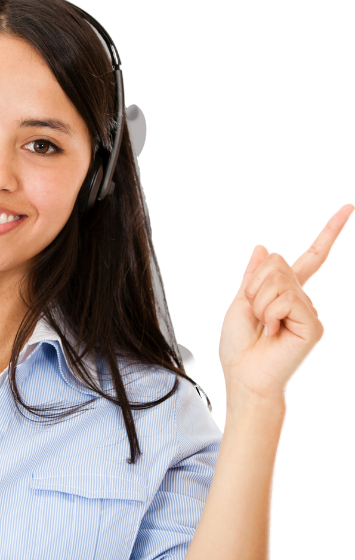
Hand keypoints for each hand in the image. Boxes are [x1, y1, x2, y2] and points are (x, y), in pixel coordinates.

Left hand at [217, 202, 354, 404]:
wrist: (244, 375)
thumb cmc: (239, 345)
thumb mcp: (240, 301)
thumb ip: (253, 275)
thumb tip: (263, 247)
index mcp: (284, 291)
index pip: (311, 257)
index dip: (329, 232)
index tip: (348, 208)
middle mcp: (300, 299)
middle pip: (277, 262)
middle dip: (254, 285)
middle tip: (255, 313)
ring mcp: (308, 311)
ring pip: (279, 279)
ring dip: (259, 301)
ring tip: (263, 324)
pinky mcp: (313, 324)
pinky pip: (285, 298)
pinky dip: (269, 312)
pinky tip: (272, 331)